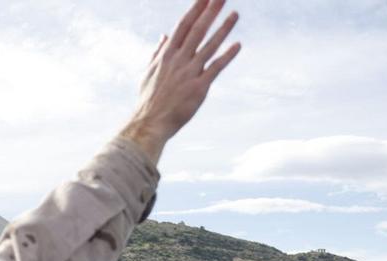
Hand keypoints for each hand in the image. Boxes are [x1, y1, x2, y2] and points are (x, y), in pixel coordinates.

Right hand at [120, 0, 240, 162]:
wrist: (150, 122)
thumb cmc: (149, 99)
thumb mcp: (150, 72)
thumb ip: (158, 52)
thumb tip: (164, 36)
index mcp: (167, 54)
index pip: (183, 25)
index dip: (195, 9)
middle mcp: (179, 60)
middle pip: (198, 30)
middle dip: (210, 12)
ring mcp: (189, 73)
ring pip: (209, 45)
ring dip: (223, 29)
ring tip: (235, 14)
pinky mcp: (199, 88)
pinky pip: (215, 68)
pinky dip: (226, 56)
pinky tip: (237, 45)